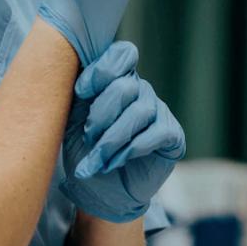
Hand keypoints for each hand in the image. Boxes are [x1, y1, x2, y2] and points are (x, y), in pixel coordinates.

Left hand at [59, 42, 185, 222]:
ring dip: (112, 139)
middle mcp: (141, 90)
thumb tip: (79, 78)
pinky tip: (116, 162)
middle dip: (101, 114)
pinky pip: (157, 132)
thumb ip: (81, 95)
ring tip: (97, 159)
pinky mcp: (172, 135)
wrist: (99, 192)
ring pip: (139, 112)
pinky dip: (132, 149)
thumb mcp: (74, 120)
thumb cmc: (85, 151)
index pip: (122, 54)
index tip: (80, 93)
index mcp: (118, 80)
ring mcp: (159, 111)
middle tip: (88, 138)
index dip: (101, 70)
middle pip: (126, 86)